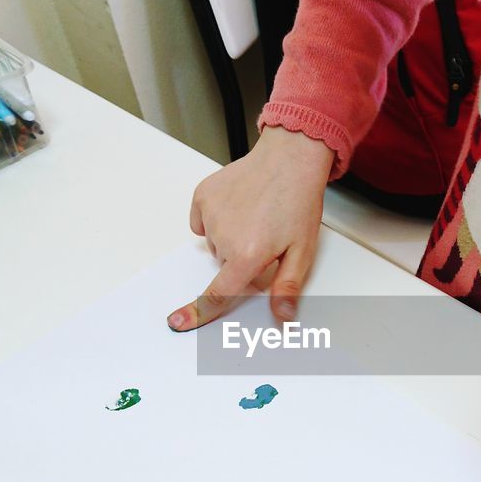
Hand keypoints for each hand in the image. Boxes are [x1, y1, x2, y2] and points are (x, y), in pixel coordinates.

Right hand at [167, 126, 334, 330]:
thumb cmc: (298, 202)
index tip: (178, 322)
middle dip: (241, 260)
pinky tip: (238, 205)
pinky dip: (216, 218)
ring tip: (256, 216)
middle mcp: (224, 237)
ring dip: (231, 237)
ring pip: (215, 243)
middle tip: (266, 237)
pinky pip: (202, 220)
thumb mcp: (301, 250)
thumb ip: (287, 286)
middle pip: (224, 265)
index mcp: (248, 255)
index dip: (198, 312)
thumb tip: (281, 316)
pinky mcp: (203, 195)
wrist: (290, 159)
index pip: (218, 294)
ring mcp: (211, 214)